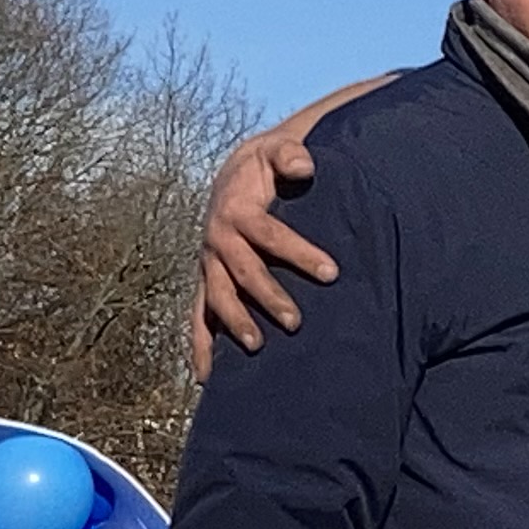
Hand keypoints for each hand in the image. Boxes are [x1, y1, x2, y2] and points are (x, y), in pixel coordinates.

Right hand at [185, 126, 338, 374]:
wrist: (235, 177)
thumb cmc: (265, 168)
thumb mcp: (277, 152)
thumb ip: (291, 155)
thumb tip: (305, 165)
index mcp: (237, 211)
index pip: (269, 234)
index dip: (299, 252)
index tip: (330, 272)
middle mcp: (218, 240)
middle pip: (242, 272)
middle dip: (268, 297)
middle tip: (296, 321)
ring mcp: (209, 265)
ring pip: (217, 297)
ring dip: (235, 323)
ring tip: (257, 346)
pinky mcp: (206, 283)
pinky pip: (198, 317)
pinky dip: (200, 346)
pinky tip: (205, 376)